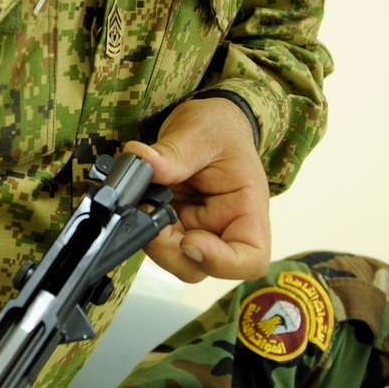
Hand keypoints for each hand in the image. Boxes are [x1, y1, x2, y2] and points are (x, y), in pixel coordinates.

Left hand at [123, 97, 269, 282]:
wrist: (209, 121)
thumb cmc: (219, 128)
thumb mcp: (200, 132)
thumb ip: (173, 154)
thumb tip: (140, 162)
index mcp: (248, 209)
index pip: (250, 259)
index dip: (219, 262)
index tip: (188, 240)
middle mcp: (225, 228)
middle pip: (201, 266)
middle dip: (167, 250)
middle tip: (147, 212)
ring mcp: (198, 230)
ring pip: (173, 258)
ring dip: (151, 237)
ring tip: (143, 199)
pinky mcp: (175, 225)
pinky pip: (156, 239)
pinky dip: (141, 224)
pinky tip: (138, 200)